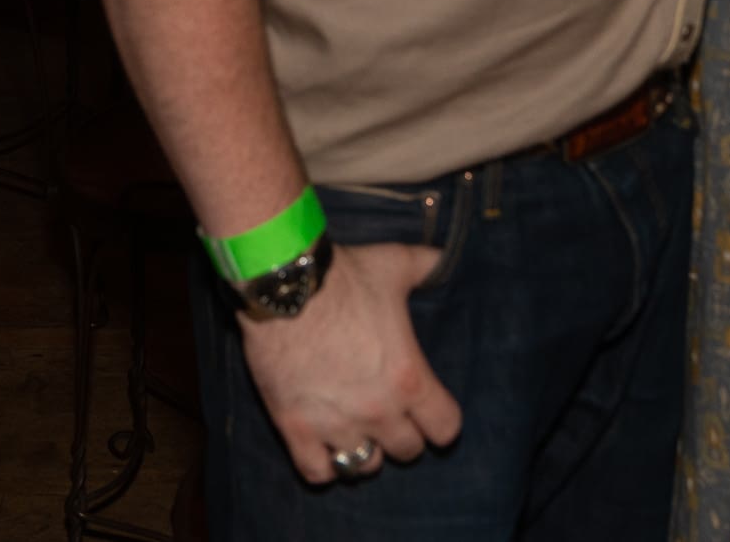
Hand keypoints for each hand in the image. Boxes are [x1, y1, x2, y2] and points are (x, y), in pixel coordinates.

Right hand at [239, 241, 462, 484]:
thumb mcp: (395, 264)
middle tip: (389, 413)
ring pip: (365, 467)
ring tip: (358, 431)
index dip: (440, 419)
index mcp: (409, 379)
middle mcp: (378, 412)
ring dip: (366, 450)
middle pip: (408, 451)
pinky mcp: (296, 429)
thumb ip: (427, 266)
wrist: (283, 287)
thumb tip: (445, 258)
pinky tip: (324, 447)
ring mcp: (336, 425)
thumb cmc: (343, 277)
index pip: (446, 429)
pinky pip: (318, 473)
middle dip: (402, 432)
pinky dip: (323, 465)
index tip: (430, 409)